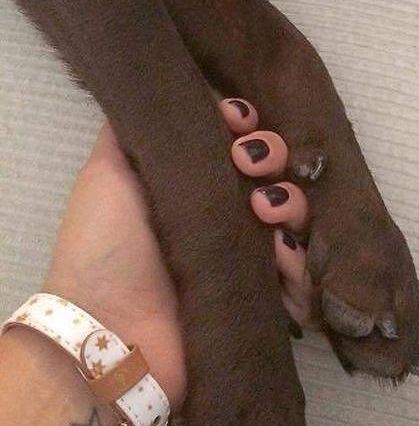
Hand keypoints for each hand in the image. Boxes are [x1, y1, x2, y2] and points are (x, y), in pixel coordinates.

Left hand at [43, 98, 313, 411]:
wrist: (111, 333)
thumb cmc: (107, 246)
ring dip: (292, 202)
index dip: (246, 123)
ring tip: (264, 212)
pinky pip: (304, 270)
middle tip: (249, 165)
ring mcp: (246, 254)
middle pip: (274, 170)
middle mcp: (224, 214)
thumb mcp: (108, 174)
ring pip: (297, 213)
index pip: (238, 139)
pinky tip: (281, 256)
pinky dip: (302, 260)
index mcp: (194, 183)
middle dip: (273, 155)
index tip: (238, 121)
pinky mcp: (264, 295)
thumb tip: (158, 92)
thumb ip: (133, 130)